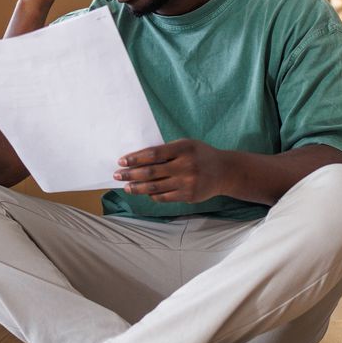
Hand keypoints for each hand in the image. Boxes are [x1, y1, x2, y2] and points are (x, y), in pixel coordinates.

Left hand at [115, 139, 235, 202]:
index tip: (122, 161)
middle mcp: (185, 165)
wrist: (224, 171)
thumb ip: (167, 151)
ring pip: (155, 187)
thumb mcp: (186, 145)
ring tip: (126, 187)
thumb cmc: (200, 155)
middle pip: (151, 171)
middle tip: (117, 175)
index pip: (153, 153)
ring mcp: (187, 182)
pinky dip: (152, 195)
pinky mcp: (189, 196)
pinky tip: (145, 193)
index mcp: (183, 148)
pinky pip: (164, 197)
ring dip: (137, 188)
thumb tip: (138, 160)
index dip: (135, 158)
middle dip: (131, 174)